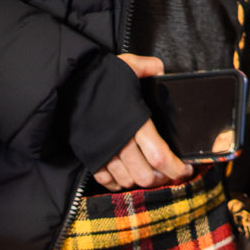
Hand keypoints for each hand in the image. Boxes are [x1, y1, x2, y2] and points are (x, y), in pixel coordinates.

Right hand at [94, 54, 192, 191]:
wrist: (64, 88)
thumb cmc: (97, 78)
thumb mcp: (125, 66)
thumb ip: (147, 67)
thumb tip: (161, 69)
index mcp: (135, 123)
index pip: (160, 157)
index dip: (176, 168)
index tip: (186, 168)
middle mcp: (121, 144)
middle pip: (145, 177)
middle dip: (160, 178)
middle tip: (167, 171)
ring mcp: (104, 154)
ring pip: (129, 182)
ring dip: (140, 180)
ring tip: (148, 171)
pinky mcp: (91, 159)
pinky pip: (109, 183)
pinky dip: (120, 182)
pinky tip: (127, 173)